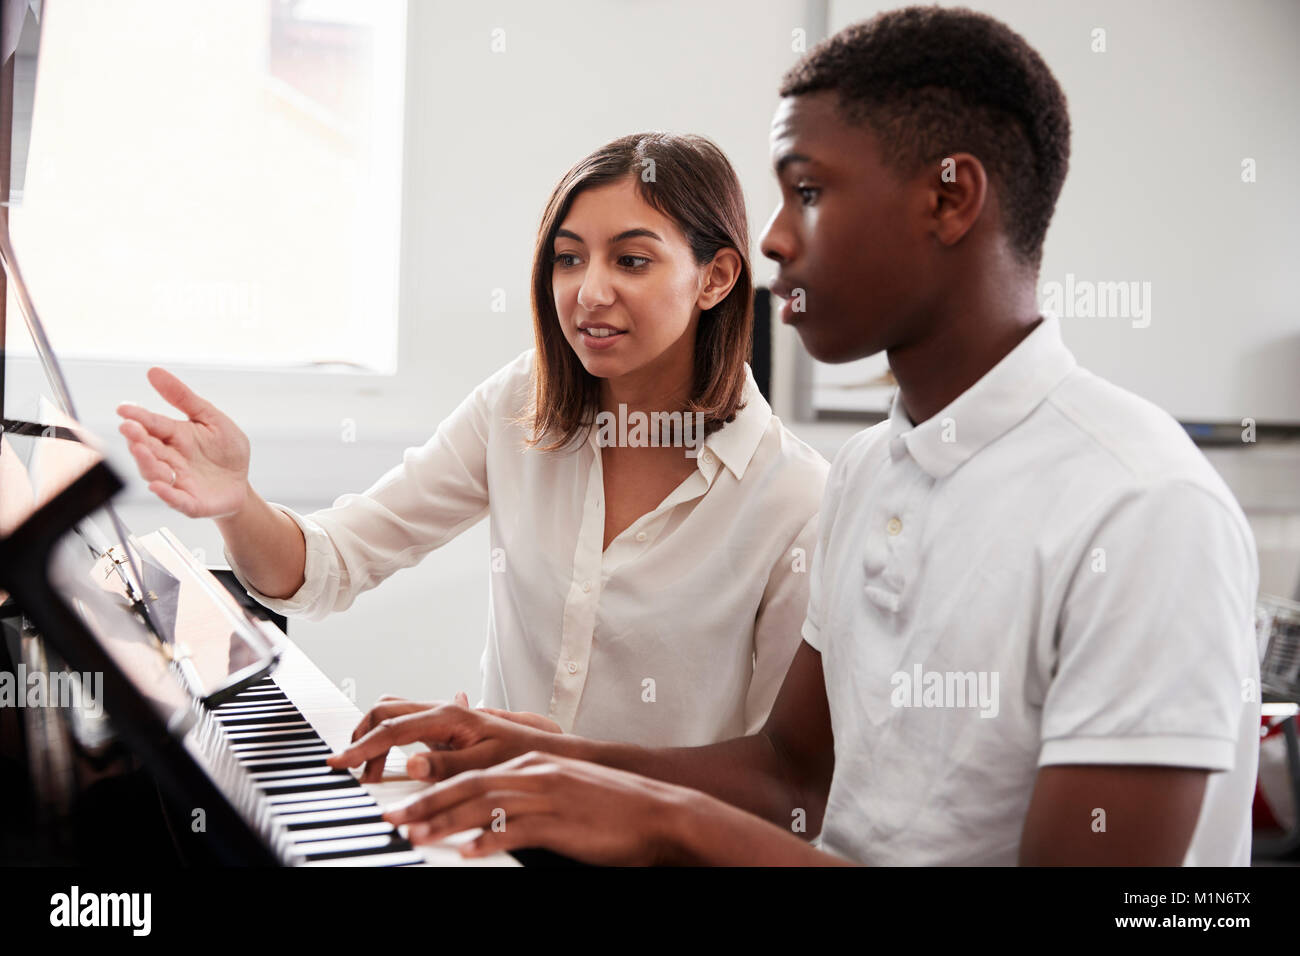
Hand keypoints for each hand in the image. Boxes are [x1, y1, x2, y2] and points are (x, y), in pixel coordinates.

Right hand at [116, 366, 250, 517]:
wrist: (241, 483)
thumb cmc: (225, 450)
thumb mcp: (210, 418)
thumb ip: (183, 397)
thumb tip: (154, 372)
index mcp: (175, 436)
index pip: (153, 425)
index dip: (138, 417)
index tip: (124, 409)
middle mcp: (170, 459)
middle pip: (149, 448)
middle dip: (138, 438)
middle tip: (129, 428)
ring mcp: (177, 481)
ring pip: (155, 473)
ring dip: (147, 462)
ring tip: (142, 450)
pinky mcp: (190, 502)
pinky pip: (175, 499)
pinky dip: (166, 493)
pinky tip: (158, 486)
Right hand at [327, 693, 557, 782]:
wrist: (542, 747)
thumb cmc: (519, 755)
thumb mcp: (483, 765)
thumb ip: (445, 765)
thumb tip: (411, 764)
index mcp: (448, 716)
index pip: (393, 729)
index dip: (362, 747)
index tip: (339, 763)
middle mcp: (441, 710)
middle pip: (385, 710)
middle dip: (361, 736)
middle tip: (352, 768)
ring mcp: (440, 716)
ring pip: (393, 712)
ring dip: (373, 735)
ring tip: (370, 770)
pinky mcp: (442, 725)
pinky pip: (404, 722)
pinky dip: (387, 737)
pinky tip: (388, 760)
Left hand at [383, 751, 690, 864]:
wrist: (659, 812)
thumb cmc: (611, 808)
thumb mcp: (564, 789)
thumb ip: (528, 791)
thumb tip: (495, 805)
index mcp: (534, 765)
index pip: (473, 774)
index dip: (434, 790)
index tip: (404, 805)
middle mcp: (535, 773)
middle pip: (469, 786)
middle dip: (427, 804)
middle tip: (395, 819)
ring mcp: (548, 796)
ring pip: (485, 806)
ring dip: (446, 822)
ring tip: (416, 836)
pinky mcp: (561, 822)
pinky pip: (516, 831)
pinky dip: (488, 841)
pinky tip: (467, 852)